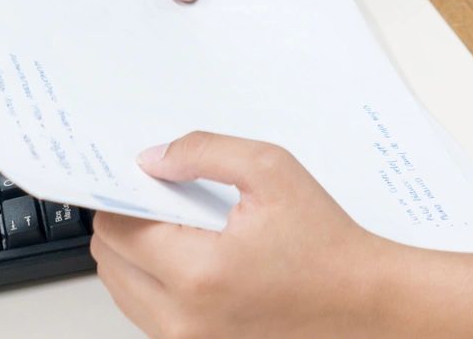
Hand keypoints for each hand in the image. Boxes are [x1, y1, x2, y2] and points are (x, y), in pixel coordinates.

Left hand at [91, 133, 392, 337]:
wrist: (364, 302)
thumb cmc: (326, 244)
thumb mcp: (270, 170)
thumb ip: (203, 152)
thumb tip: (152, 160)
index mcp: (197, 274)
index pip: (117, 230)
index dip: (121, 194)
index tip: (136, 177)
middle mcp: (184, 320)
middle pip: (109, 263)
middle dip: (125, 223)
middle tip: (159, 198)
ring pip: (122, 292)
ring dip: (136, 255)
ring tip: (180, 228)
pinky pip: (148, 314)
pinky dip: (155, 284)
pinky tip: (190, 257)